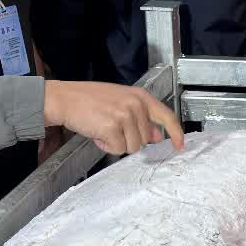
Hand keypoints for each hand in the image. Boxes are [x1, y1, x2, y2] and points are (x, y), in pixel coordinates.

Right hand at [44, 81, 186, 155]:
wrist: (65, 99)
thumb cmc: (89, 100)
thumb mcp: (121, 102)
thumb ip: (141, 118)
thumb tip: (157, 136)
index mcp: (140, 96)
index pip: (167, 116)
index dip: (176, 133)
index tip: (180, 145)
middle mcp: (135, 104)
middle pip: (146, 139)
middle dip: (128, 139)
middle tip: (111, 127)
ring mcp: (124, 115)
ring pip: (133, 147)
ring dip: (117, 144)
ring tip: (103, 129)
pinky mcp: (112, 127)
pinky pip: (118, 150)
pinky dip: (106, 147)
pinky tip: (97, 134)